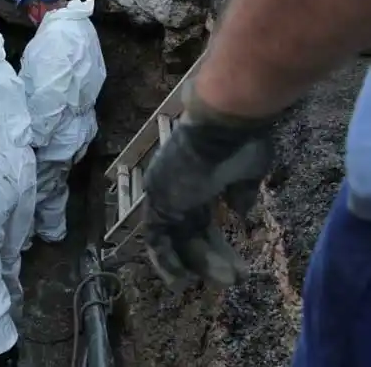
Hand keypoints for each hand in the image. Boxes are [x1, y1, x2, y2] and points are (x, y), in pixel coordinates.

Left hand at [142, 80, 274, 287]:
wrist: (224, 124)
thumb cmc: (241, 142)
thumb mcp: (249, 172)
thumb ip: (242, 194)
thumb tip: (240, 214)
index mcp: (199, 180)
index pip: (202, 220)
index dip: (216, 245)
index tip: (236, 266)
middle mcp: (178, 188)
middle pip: (190, 231)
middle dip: (211, 257)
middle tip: (235, 279)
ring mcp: (165, 194)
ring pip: (176, 238)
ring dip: (197, 263)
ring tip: (225, 282)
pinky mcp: (158, 200)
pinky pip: (156, 237)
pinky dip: (164, 258)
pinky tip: (180, 280)